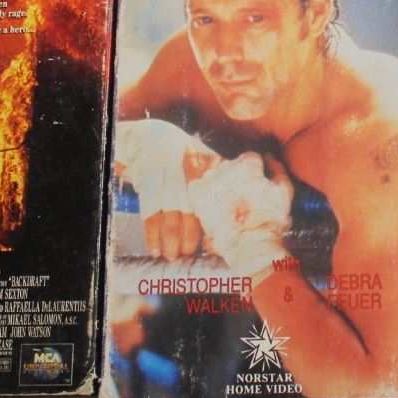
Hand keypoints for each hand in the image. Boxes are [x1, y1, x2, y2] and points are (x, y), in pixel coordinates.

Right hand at [112, 120, 220, 260]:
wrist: (152, 141)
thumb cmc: (187, 157)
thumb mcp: (207, 160)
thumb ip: (226, 178)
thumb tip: (250, 201)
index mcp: (205, 172)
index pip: (214, 202)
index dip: (216, 224)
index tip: (217, 244)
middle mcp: (186, 178)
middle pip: (191, 213)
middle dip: (190, 237)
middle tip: (191, 255)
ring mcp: (166, 182)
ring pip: (170, 218)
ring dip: (171, 241)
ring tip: (173, 256)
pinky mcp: (148, 187)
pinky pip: (150, 216)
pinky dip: (152, 235)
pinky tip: (155, 250)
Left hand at [186, 152, 293, 279]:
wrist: (248, 244)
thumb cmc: (269, 220)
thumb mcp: (285, 192)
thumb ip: (278, 169)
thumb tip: (270, 158)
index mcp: (248, 164)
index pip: (252, 158)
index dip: (257, 171)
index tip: (258, 183)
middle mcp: (226, 167)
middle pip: (233, 165)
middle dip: (239, 177)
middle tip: (245, 197)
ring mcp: (209, 181)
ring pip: (216, 174)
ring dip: (222, 184)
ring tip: (231, 203)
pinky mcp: (197, 196)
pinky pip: (198, 185)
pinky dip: (205, 192)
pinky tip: (215, 204)